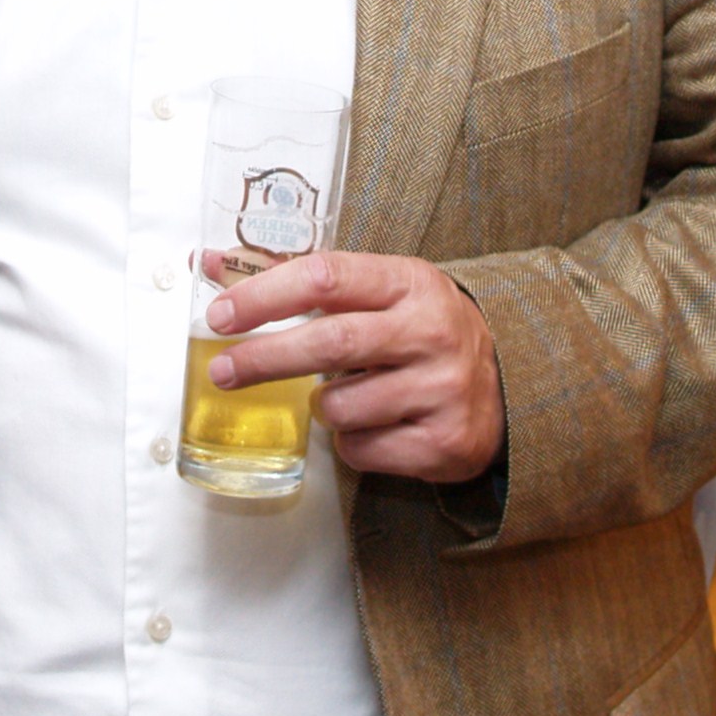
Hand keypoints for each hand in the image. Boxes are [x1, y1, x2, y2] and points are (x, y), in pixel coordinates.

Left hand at [204, 250, 504, 481]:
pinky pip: (360, 449)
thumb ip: (297, 280)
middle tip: (224, 371)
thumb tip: (209, 266)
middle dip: (264, 358)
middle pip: (328, 343)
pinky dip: (349, 441)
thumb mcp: (376, 289)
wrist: (506, 382)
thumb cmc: (418, 330)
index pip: (325, 277)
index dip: (265, 295)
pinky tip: (374, 424)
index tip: (221, 314)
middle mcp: (431, 332)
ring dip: (321, 405)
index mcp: (410, 282)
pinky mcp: (445, 443)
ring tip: (344, 394)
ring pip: (339, 406)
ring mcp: (443, 390)